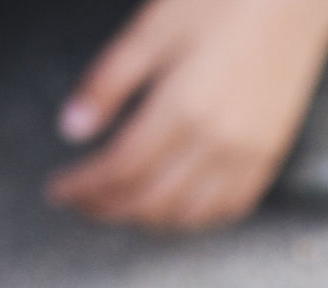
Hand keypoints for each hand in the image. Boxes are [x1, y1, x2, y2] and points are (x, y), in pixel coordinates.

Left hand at [50, 0, 327, 230]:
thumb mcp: (153, 28)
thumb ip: (108, 81)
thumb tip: (71, 129)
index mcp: (181, 109)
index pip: (119, 170)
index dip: (83, 187)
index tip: (58, 189)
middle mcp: (216, 143)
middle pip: (148, 201)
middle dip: (106, 208)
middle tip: (80, 201)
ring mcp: (247, 155)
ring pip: (186, 215)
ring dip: (144, 219)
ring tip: (119, 203)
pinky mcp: (269, 156)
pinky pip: (227, 209)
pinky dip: (192, 218)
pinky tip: (172, 206)